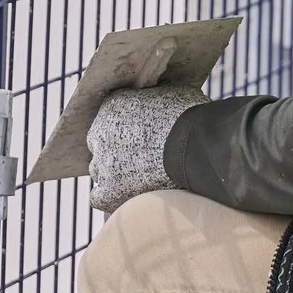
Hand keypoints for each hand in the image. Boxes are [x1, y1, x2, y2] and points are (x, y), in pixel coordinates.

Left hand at [87, 84, 205, 212]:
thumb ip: (156, 99)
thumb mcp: (172, 94)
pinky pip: (98, 197)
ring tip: (139, 178)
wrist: (195, 147)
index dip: (124, 129)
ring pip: (99, 170)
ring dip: (114, 174)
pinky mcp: (110, 189)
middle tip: (142, 158)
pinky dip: (109, 198)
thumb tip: (164, 100)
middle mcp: (100, 132)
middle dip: (117, 151)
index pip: (109, 119)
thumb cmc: (192, 117)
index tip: (140, 136)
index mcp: (112, 106)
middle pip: (101, 145)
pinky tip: (125, 197)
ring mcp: (103, 162)